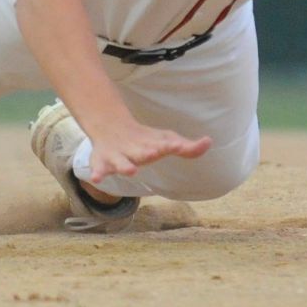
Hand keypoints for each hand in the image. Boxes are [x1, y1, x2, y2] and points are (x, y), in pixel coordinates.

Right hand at [83, 116, 211, 186]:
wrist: (111, 127)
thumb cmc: (146, 140)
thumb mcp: (167, 142)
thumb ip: (188, 148)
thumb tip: (209, 142)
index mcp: (152, 146)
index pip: (163, 146)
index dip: (170, 146)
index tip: (178, 146)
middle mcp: (135, 150)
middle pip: (142, 153)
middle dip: (147, 154)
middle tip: (154, 153)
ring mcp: (118, 156)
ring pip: (120, 162)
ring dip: (125, 166)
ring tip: (130, 171)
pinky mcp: (102, 162)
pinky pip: (98, 169)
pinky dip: (97, 173)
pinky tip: (97, 179)